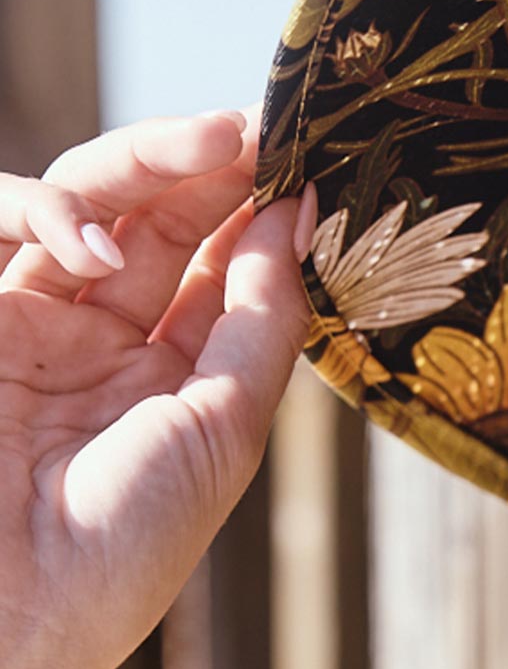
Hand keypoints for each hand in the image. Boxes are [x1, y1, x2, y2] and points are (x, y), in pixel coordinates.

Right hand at [0, 113, 311, 668]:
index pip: (225, 269)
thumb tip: (302, 214)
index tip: (316, 157)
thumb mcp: (223, 427)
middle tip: (262, 123)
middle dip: (211, 164)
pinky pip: (12, 223)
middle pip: (162, 220)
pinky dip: (59, 213)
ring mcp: (32, 326)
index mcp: (176, 385)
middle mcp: (104, 349)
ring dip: (149, 159)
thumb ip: (263, 319)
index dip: (265, 209)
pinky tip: (103, 250)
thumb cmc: (120, 545)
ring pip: (90, 203)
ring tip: (214, 140)